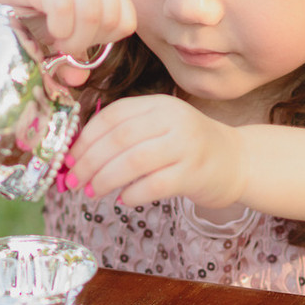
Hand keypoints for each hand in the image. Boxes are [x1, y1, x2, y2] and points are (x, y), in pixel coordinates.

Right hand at [0, 0, 135, 78]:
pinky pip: (64, 9)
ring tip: (56, 39)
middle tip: (64, 43)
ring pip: (92, 15)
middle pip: (111, 19)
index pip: (127, 20)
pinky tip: (48, 30)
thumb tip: (79, 81)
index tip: (81, 40)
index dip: (106, 40)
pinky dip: (57, 29)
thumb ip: (74, 56)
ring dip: (73, 39)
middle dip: (87, 42)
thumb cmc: (33, 6)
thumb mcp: (60, 32)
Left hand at [68, 95, 246, 208]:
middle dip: (89, 162)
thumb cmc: (187, 148)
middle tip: (73, 181)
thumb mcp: (158, 130)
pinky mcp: (194, 173)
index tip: (68, 159)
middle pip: (119, 139)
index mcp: (158, 105)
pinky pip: (154, 185)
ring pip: (134, 161)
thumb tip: (77, 159)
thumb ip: (125, 137)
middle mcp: (173, 120)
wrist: (237, 161)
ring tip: (92, 193)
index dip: (85, 139)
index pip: (113, 116)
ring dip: (105, 179)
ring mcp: (186, 146)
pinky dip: (133, 194)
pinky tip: (123, 200)